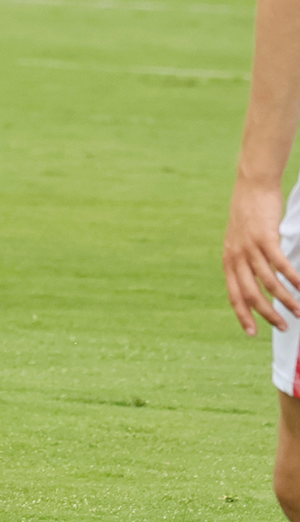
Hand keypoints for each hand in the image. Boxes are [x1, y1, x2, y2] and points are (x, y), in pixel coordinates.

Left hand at [223, 177, 299, 334]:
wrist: (252, 188)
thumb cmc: (250, 216)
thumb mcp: (240, 241)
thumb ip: (246, 261)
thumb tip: (258, 281)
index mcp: (229, 261)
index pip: (233, 295)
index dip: (243, 316)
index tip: (252, 334)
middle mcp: (236, 257)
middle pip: (250, 294)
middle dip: (267, 314)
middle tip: (284, 327)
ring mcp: (249, 247)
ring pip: (268, 283)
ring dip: (285, 299)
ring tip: (299, 311)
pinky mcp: (264, 238)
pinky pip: (280, 264)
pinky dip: (293, 278)